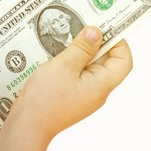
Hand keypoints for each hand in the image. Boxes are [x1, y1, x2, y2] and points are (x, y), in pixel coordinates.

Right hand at [0, 26, 131, 150]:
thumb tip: (96, 32)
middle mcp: (96, 91)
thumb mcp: (64, 66)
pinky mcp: (70, 96)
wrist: (27, 125)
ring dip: (81, 51)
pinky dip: (71, 62)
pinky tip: (58, 53)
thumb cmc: (46, 98)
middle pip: (105, 63)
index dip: (119, 42)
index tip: (105, 27)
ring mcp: (83, 95)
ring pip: (89, 68)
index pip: (123, 61)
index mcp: (101, 85)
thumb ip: (82, 48)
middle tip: (82, 25)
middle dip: (96, 43)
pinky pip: (76, 75)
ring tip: (67, 37)